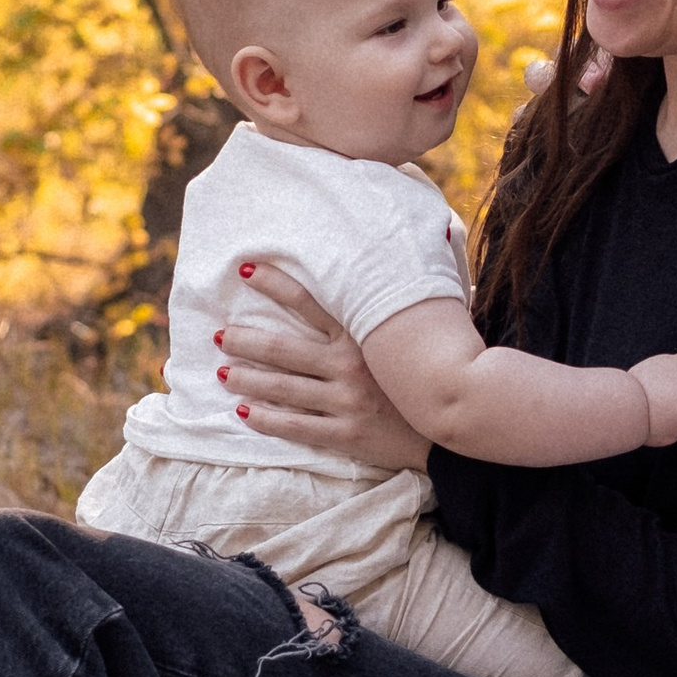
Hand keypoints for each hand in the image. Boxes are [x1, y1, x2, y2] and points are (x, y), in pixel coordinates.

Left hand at [216, 259, 430, 472]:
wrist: (457, 425)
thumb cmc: (434, 369)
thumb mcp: (417, 329)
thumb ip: (395, 301)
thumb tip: (419, 242)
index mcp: (363, 336)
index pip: (308, 302)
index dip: (274, 284)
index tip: (245, 271)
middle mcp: (349, 366)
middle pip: (283, 349)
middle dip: (245, 341)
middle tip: (220, 336)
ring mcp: (346, 402)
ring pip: (282, 388)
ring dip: (247, 379)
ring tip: (223, 373)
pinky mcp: (346, 434)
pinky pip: (296, 426)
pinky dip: (266, 419)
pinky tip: (244, 412)